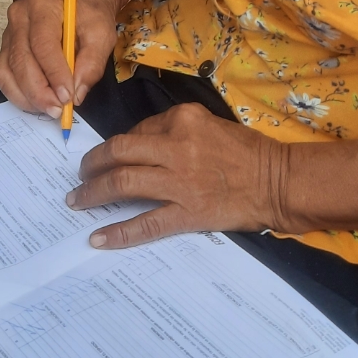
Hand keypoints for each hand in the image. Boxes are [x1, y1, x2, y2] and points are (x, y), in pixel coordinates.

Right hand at [0, 0, 118, 118]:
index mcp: (43, 3)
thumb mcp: (102, 35)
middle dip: (39, 91)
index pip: (42, 43)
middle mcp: (19, 15)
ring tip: (50, 108)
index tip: (67, 97)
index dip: (54, 74)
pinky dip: (18, 94)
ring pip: (8, 71)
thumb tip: (76, 94)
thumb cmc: (91, 17)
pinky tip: (38, 102)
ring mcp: (8, 32)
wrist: (81, 5)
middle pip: (21, 60)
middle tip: (58, 110)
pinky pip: (3, 76)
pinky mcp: (5, 48)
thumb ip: (92, 63)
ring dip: (28, 97)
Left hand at [65, 103, 286, 249]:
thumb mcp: (211, 126)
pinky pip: (145, 223)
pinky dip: (118, 231)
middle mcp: (177, 147)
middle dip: (92, 164)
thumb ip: (177, 132)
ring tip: (77, 200)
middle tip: (80, 174)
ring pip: (123, 183)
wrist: (279, 181)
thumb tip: (141, 146)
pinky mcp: (188, 212)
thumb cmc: (250, 153)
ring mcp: (181, 181)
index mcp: (183, 120)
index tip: (112, 157)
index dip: (119, 146)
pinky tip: (97, 238)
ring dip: (93, 192)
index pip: (137, 131)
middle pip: (119, 152)